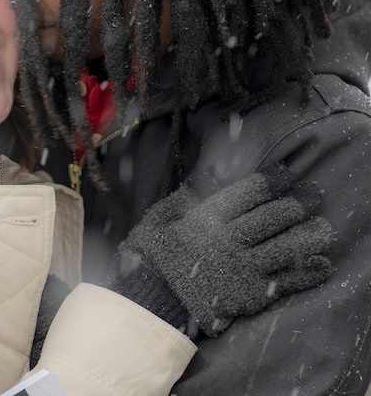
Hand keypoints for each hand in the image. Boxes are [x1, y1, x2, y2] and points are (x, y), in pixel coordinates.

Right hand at [115, 166, 333, 336]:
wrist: (152, 301)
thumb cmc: (152, 258)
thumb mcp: (158, 220)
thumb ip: (182, 198)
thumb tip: (204, 177)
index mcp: (207, 219)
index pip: (248, 194)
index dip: (271, 182)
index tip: (286, 175)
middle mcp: (228, 241)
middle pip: (272, 218)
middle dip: (297, 204)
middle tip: (314, 196)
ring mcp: (242, 269)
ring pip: (286, 248)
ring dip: (309, 236)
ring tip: (324, 228)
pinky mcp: (250, 294)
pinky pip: (286, 281)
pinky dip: (307, 273)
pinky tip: (322, 265)